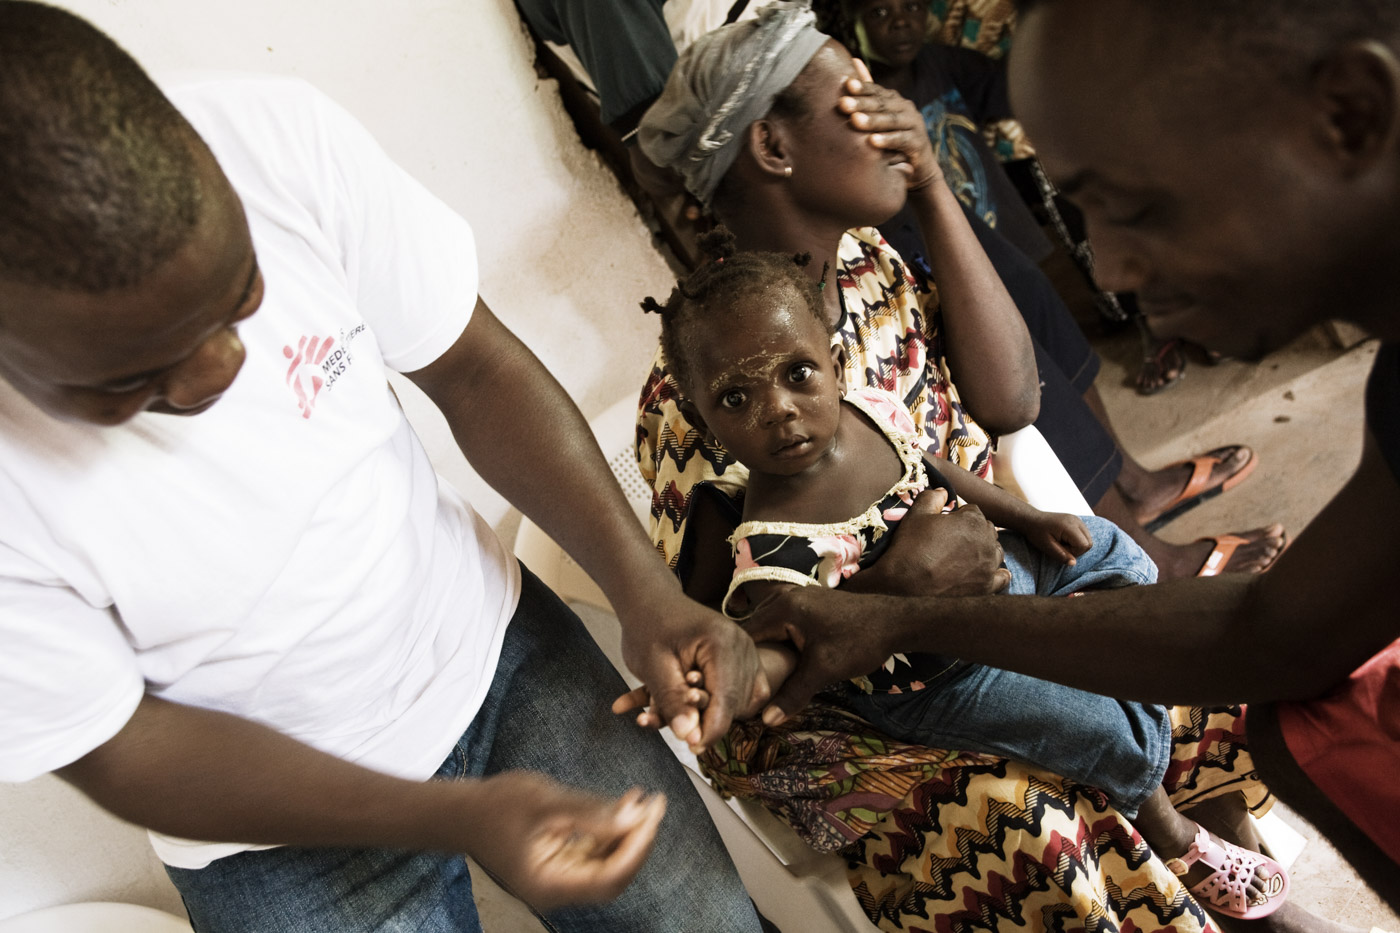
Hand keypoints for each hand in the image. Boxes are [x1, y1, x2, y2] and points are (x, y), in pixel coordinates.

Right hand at [464, 772, 665, 912]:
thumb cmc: (496, 805)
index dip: (637, 846)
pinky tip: (624, 802)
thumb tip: (636, 818)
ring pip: (607, 863)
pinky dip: (612, 829)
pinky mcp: (559, 860)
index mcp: (551, 885)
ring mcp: (558, 876)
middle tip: (656, 805)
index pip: (610, 876)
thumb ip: (592, 813)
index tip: (653, 813)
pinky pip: (594, 851)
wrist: (461, 811)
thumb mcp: (546, 803)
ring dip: (629, 833)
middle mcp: (557, 888)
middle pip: (614, 875)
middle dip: (638, 841)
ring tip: (644, 799)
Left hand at [616, 592, 759, 750]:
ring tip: (682, 711)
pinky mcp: (742, 658)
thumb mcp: (652, 666)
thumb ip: (672, 701)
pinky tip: (698, 703)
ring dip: (715, 712)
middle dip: (710, 720)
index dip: (711, 730)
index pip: (727, 700)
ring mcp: (746, 651)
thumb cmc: (647, 628)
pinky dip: (723, 703)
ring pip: (744, 699)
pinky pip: (744, 691)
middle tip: (679, 727)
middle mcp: (742, 645)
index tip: (692, 749)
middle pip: (737, 702)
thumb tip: (689, 737)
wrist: (650, 601)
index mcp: (722, 643)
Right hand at [742, 586, 899, 724]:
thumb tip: (766, 720)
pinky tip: (781, 663)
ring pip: (768, 627)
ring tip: (759, 677)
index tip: (733, 685)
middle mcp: (784, 596)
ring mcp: (797, 598)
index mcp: (782, 607)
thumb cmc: (859, 642)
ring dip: (765, 650)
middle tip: (743, 685)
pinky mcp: (808, 604)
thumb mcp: (824, 670)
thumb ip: (793, 694)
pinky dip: (778, 641)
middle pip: (754, 630)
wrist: (896, 621)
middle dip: (749, 657)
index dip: (738, 662)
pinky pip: (782, 624)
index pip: (745, 635)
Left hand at [838, 58, 942, 191]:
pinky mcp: (918, 143)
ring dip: (873, 121)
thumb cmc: (892, 139)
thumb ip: (869, 92)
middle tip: (843, 104)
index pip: (876, 91)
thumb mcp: (880, 116)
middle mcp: (906, 108)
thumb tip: (853, 60)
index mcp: (894, 100)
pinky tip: (872, 142)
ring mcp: (914, 124)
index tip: (846, 84)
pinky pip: (902, 140)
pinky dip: (887, 141)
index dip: (862, 88)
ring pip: (892, 121)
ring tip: (855, 121)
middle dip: (862, 104)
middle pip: (882, 104)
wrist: (917, 168)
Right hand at [847, 488, 1010, 596]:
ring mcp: (988, 565)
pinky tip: (984, 573)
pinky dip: (996, 574)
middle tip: (951, 542)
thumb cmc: (910, 545)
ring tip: (964, 557)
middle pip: (986, 530)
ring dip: (984, 551)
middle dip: (972, 533)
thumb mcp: (917, 513)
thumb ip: (933, 496)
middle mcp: (987, 541)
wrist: (903, 580)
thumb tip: (943, 492)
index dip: (959, 517)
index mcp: (973, 520)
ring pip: (995, 552)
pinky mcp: (986, 586)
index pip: (973, 512)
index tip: (946, 526)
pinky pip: (1003, 578)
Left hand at [1024, 512, 1092, 564]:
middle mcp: (1076, 521)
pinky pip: (1084, 535)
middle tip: (1061, 547)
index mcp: (1069, 526)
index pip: (1084, 545)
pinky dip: (1077, 540)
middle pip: (1089, 543)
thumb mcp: (1047, 546)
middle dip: (1077, 549)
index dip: (1074, 552)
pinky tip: (1064, 538)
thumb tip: (1074, 563)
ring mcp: (1077, 519)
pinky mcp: (1076, 521)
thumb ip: (1061, 555)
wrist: (1031, 519)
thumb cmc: (1037, 532)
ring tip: (1062, 542)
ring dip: (1077, 545)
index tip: (1060, 549)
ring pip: (1088, 539)